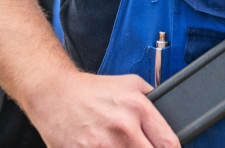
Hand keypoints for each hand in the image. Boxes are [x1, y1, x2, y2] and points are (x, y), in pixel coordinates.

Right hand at [23, 71, 178, 147]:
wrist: (54, 94)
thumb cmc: (91, 90)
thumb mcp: (129, 84)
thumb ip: (152, 100)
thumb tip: (170, 116)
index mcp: (138, 109)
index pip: (169, 143)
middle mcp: (123, 128)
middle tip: (139, 147)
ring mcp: (103, 145)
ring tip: (118, 145)